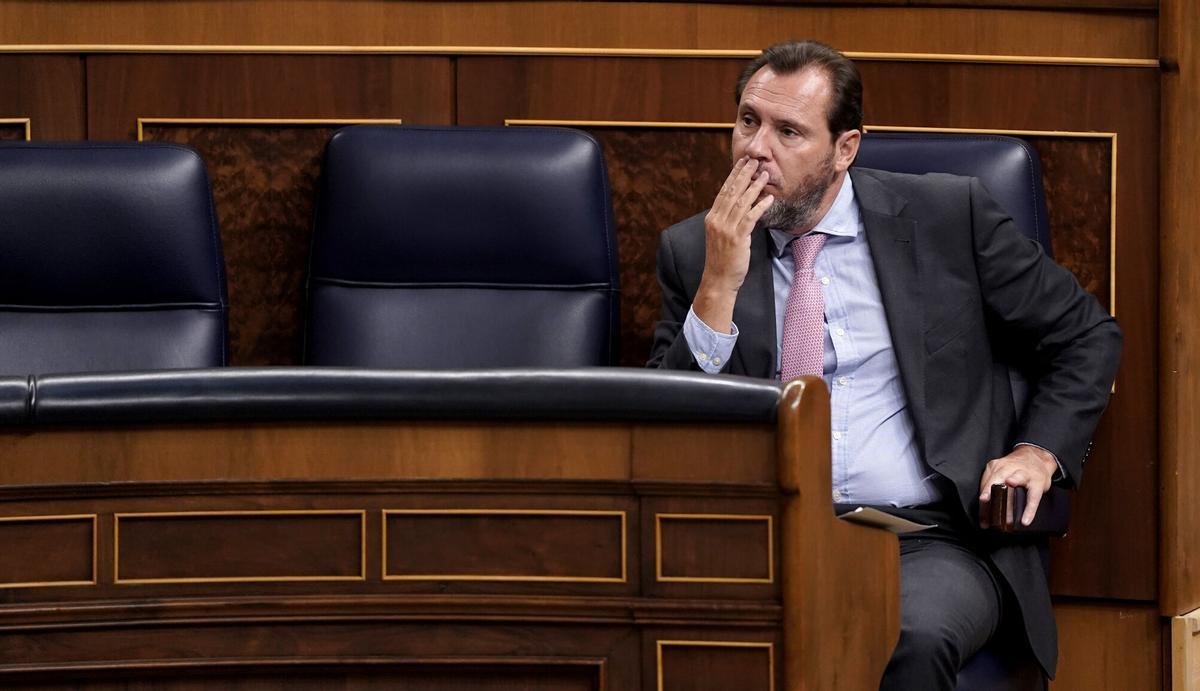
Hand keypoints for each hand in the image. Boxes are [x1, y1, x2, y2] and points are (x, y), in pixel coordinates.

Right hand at [693, 157, 773, 332]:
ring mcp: (726, 229)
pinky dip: (760, 206)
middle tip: (753, 160)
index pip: (724, 191)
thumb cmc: (722, 260)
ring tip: (764, 174)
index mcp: (712, 218)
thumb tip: (740, 206)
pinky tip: (768, 198)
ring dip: (754, 187)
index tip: (742, 163)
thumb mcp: (721, 236)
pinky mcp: (737, 238)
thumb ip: (728, 220)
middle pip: (732, 192)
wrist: (718, 280)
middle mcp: (717, 220)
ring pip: (741, 202)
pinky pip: (750, 218)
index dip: (733, 175)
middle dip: (743, 174)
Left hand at [978, 445, 1057, 527]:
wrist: (1037, 457)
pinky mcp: (1038, 482)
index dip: (982, 501)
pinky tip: (1025, 520)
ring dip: (1010, 488)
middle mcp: (1009, 467)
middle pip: (996, 480)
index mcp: (996, 467)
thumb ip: (991, 487)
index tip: (982, 518)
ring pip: (1017, 479)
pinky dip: (1029, 509)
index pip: (986, 484)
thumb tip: (985, 512)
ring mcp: (1025, 473)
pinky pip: (1033, 497)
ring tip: (1003, 504)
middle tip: (984, 503)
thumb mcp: (1001, 473)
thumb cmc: (1016, 469)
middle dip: (989, 492)